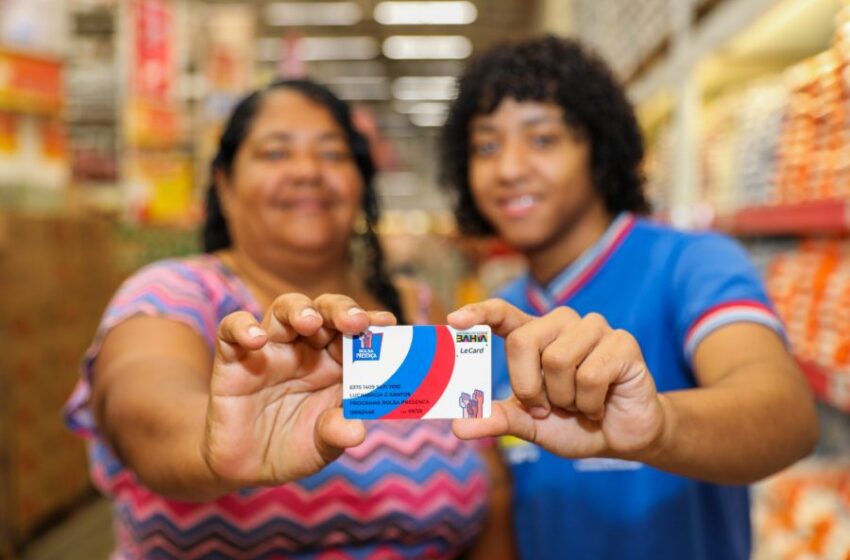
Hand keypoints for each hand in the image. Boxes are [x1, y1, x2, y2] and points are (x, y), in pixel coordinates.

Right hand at [202, 293, 395, 487]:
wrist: (245, 467)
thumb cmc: (293, 446)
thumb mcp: (322, 446)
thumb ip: (336, 433)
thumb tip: (356, 431)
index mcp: (334, 363)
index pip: (354, 333)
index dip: (371, 324)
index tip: (388, 323)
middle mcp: (305, 349)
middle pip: (323, 311)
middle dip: (341, 310)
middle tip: (356, 322)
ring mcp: (270, 350)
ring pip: (284, 310)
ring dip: (299, 310)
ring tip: (310, 322)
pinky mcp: (233, 359)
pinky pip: (232, 329)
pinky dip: (242, 327)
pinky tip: (257, 340)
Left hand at [448, 299, 667, 460]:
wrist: (622, 437)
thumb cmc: (572, 422)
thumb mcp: (529, 424)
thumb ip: (497, 420)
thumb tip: (458, 426)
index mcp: (535, 335)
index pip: (503, 314)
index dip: (479, 313)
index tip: (453, 320)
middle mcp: (562, 324)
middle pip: (522, 342)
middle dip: (529, 387)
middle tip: (548, 406)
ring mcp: (593, 328)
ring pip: (557, 360)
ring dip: (565, 398)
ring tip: (579, 404)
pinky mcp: (622, 342)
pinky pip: (590, 375)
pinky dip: (590, 403)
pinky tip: (599, 406)